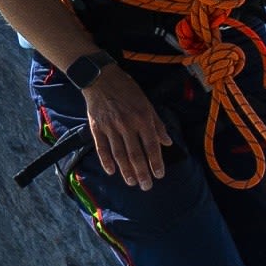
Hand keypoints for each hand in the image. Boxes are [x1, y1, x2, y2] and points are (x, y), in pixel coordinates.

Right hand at [82, 66, 173, 190]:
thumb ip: (157, 124)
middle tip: (146, 186)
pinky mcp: (97, 127)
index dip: (156, 162)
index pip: (151, 145)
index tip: (160, 175)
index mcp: (142, 118)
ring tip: (132, 183)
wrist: (101, 78)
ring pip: (119, 154)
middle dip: (142, 172)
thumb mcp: (147, 103)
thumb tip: (168, 142)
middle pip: (136, 154)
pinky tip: (112, 172)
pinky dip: (106, 161)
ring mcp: (111, 127)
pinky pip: (102, 148)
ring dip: (126, 171)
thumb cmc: (128, 90)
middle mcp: (127, 124)